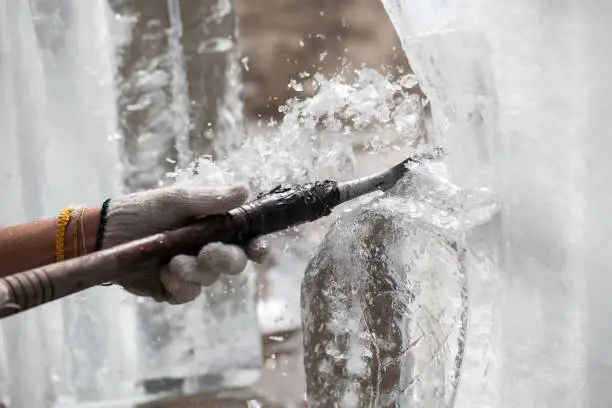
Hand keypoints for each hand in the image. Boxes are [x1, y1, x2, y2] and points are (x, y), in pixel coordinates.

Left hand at [102, 184, 267, 303]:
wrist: (101, 237)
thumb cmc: (137, 212)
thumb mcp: (175, 200)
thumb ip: (211, 200)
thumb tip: (246, 189)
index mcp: (209, 226)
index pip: (244, 238)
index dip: (257, 246)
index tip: (259, 250)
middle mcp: (204, 249)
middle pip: (233, 262)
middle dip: (225, 259)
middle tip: (208, 253)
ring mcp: (189, 270)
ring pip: (209, 279)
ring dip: (194, 271)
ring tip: (172, 263)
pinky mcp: (171, 289)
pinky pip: (188, 294)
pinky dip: (179, 284)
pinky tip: (164, 274)